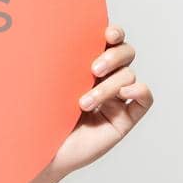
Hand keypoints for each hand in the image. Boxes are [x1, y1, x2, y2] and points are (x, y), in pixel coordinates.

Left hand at [42, 24, 152, 178]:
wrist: (40, 152)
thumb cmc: (38, 116)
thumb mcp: (44, 84)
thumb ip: (55, 61)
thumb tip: (49, 30)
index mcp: (86, 65)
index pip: (109, 40)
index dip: (114, 33)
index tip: (107, 34)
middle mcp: (104, 79)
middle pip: (126, 53)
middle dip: (113, 56)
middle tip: (93, 70)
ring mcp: (116, 99)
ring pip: (129, 75)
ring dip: (108, 86)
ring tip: (83, 103)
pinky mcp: (124, 119)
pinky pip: (144, 100)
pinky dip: (141, 91)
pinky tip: (125, 93)